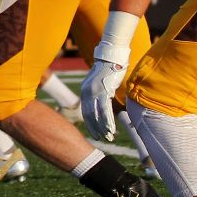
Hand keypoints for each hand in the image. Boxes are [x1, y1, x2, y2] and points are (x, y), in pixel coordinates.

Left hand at [82, 18, 137, 141]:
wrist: (112, 56)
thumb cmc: (108, 69)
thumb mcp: (99, 82)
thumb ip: (98, 93)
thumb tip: (101, 104)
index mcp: (84, 91)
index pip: (85, 112)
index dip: (91, 125)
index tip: (96, 134)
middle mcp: (87, 92)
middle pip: (89, 116)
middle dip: (96, 129)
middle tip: (102, 139)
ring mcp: (95, 92)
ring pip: (97, 115)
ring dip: (103, 128)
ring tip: (109, 137)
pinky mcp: (104, 91)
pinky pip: (105, 110)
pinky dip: (108, 121)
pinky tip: (111, 129)